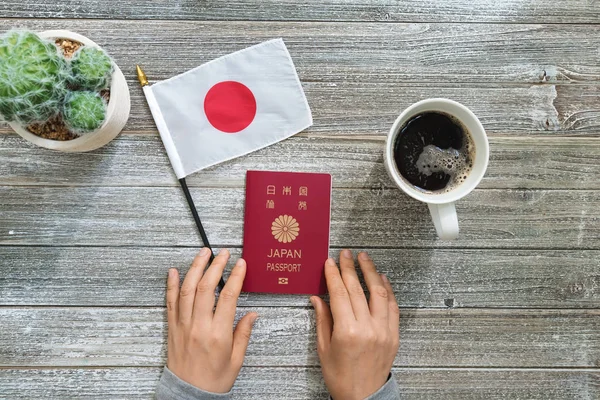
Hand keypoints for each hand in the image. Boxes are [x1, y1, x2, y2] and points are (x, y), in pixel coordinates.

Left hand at [166, 248, 257, 392]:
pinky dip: (172, 285)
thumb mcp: (236, 360)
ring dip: (195, 268)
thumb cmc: (214, 380)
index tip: (241, 264)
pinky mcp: (172, 328)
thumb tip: (252, 314)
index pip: (228, 297)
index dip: (235, 276)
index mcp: (218, 334)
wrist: (188, 395)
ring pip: (187, 290)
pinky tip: (174, 271)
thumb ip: (243, 334)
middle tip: (224, 253)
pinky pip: (170, 302)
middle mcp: (199, 326)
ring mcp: (183, 325)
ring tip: (203, 253)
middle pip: (206, 287)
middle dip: (216, 266)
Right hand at [310, 250, 398, 399]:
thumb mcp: (324, 349)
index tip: (330, 262)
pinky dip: (387, 289)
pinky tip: (381, 278)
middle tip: (345, 254)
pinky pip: (392, 306)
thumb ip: (323, 320)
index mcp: (347, 331)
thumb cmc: (341, 377)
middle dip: (350, 268)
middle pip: (357, 289)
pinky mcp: (394, 334)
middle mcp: (367, 328)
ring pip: (378, 292)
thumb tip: (318, 298)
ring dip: (371, 272)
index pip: (339, 293)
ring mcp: (383, 330)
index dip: (334, 274)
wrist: (363, 397)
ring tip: (364, 258)